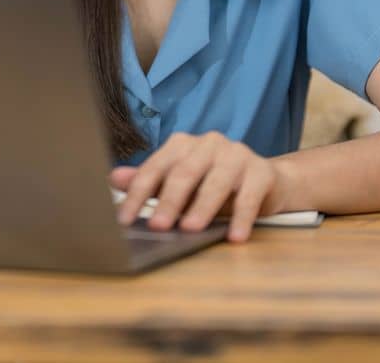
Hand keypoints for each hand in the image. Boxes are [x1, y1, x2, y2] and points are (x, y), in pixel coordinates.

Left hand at [111, 131, 287, 242]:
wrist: (266, 181)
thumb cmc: (213, 184)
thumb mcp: (179, 185)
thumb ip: (150, 182)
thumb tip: (113, 178)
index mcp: (182, 144)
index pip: (155, 169)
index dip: (138, 194)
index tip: (124, 218)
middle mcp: (208, 143)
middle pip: (184, 173)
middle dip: (169, 201)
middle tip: (158, 226)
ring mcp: (236, 154)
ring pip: (216, 183)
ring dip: (202, 208)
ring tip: (191, 230)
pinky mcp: (262, 171)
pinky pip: (249, 196)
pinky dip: (241, 218)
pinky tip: (235, 237)